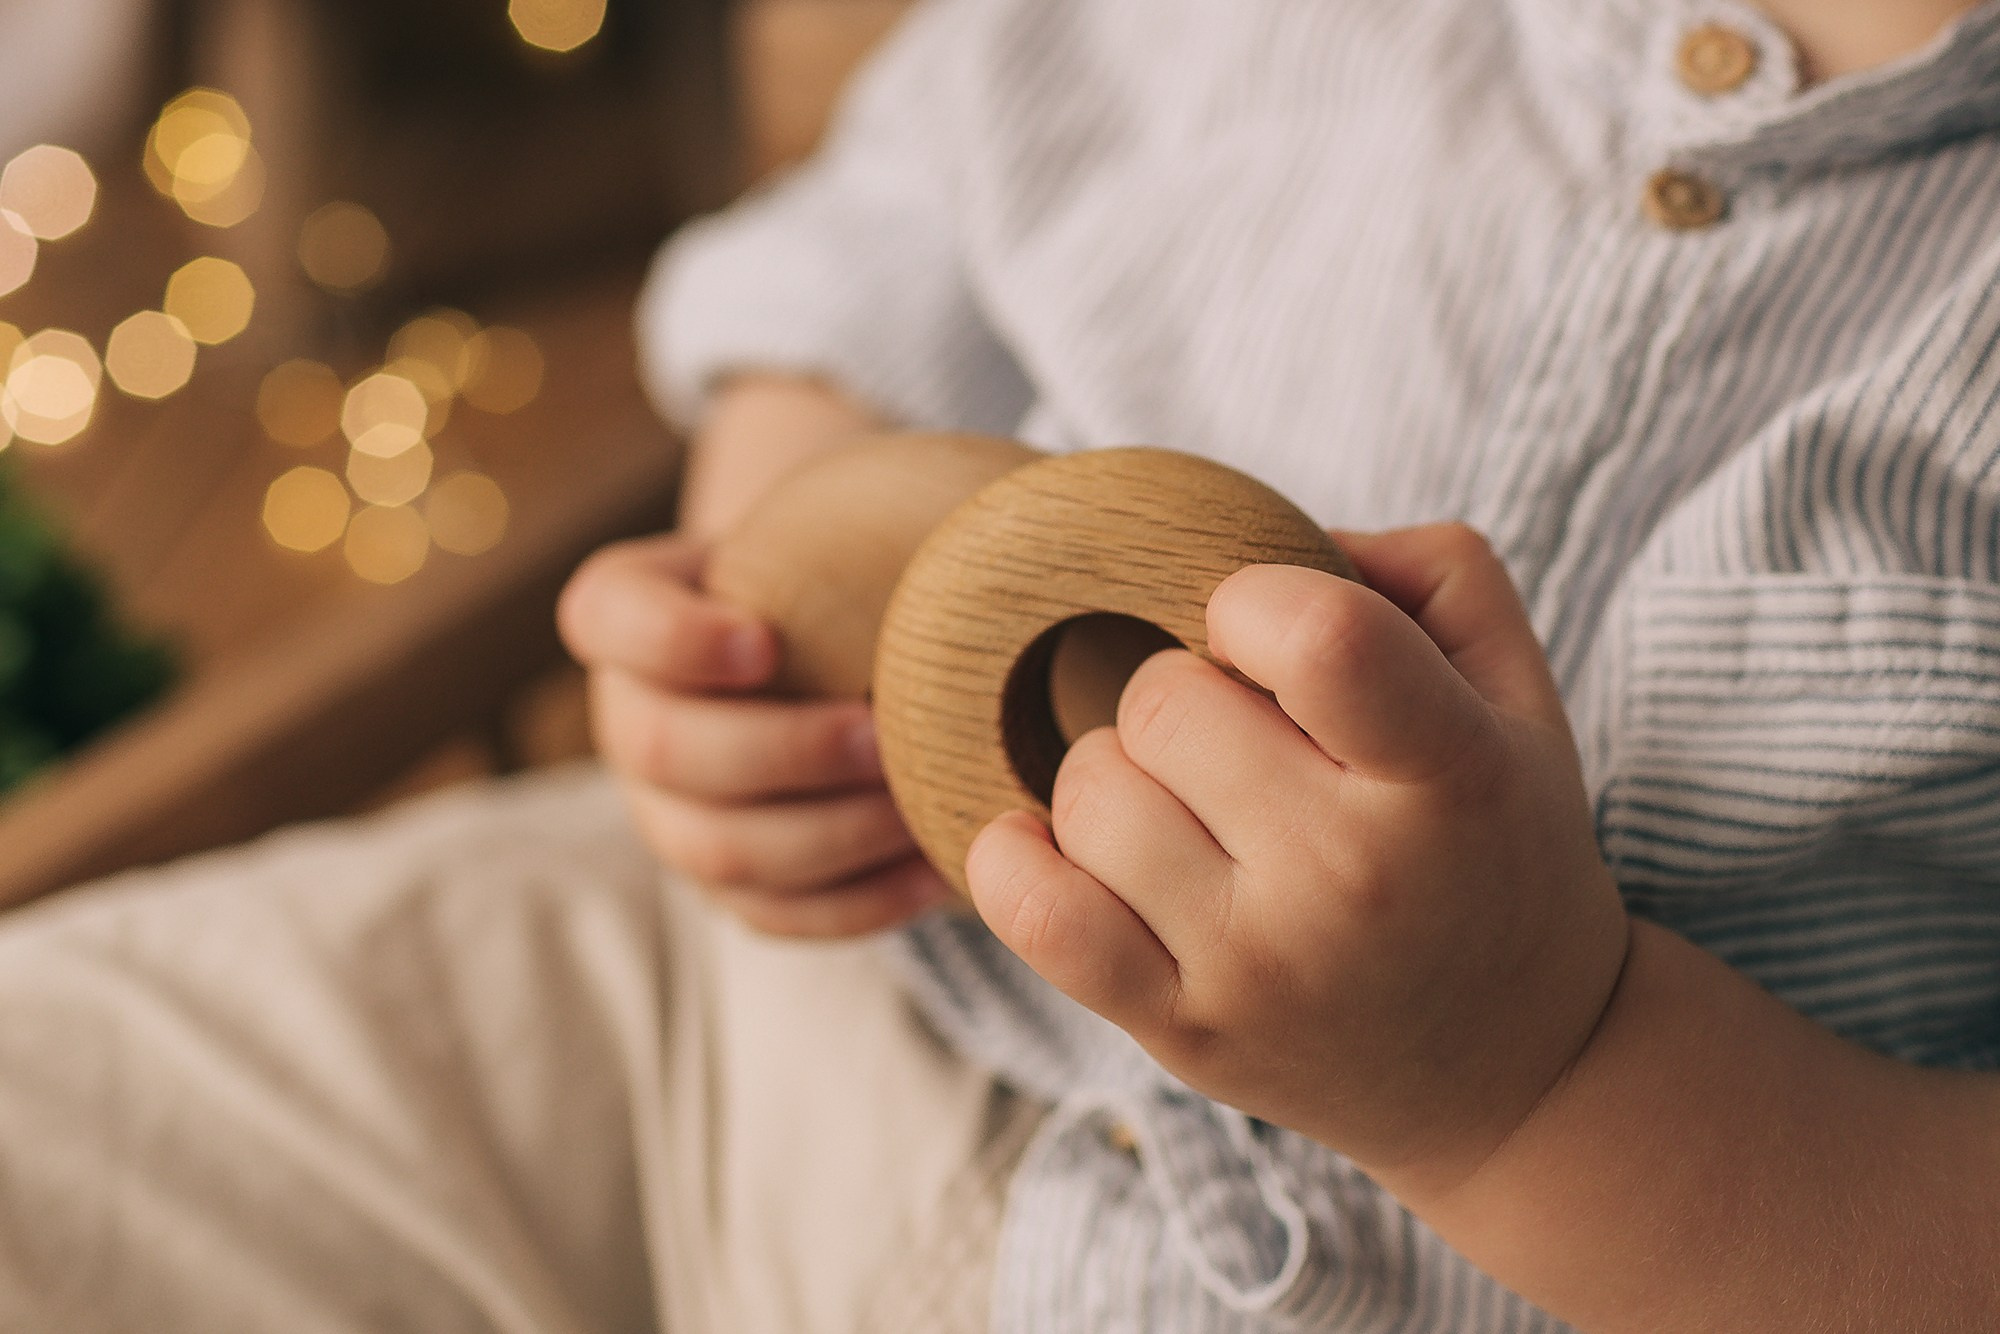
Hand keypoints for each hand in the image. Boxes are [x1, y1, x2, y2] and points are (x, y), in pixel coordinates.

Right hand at [559, 531, 950, 936]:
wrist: (830, 642)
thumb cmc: (831, 567)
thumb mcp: (825, 520)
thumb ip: (859, 513)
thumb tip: (979, 509)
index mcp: (626, 614)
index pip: (608, 617)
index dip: (672, 640)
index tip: (763, 642)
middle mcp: (627, 717)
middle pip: (664, 750)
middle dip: (779, 750)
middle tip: (879, 736)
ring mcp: (665, 810)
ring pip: (716, 850)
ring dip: (826, 837)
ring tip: (916, 810)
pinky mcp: (724, 881)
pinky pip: (773, 913)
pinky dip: (855, 903)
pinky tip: (930, 874)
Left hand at [965, 523, 1629, 1193]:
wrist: (1516, 1071)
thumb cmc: (1497, 847)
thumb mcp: (1519, 698)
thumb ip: (1429, 574)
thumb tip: (1287, 540)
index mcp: (1454, 777)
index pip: (1318, 638)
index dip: (1256, 602)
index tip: (1267, 634)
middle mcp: (1355, 879)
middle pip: (1163, 702)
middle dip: (1184, 689)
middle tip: (1240, 740)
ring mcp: (1259, 966)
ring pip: (1091, 792)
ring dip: (1118, 775)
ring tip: (1190, 806)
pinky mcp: (1184, 1031)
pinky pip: (1036, 912)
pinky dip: (1017, 856)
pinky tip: (1063, 841)